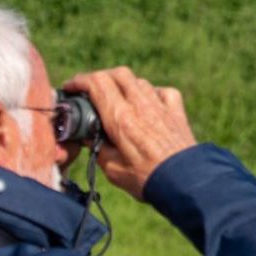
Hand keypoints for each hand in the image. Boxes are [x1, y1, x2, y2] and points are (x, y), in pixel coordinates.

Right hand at [61, 67, 196, 200]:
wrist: (185, 181)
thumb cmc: (145, 178)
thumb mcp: (111, 168)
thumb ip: (97, 148)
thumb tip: (86, 137)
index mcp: (120, 118)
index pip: (97, 84)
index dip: (80, 81)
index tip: (70, 87)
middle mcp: (140, 105)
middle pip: (118, 74)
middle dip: (99, 77)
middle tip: (89, 89)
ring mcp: (161, 106)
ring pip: (138, 81)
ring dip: (123, 85)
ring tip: (115, 99)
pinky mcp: (176, 112)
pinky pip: (162, 91)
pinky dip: (150, 93)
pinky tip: (146, 104)